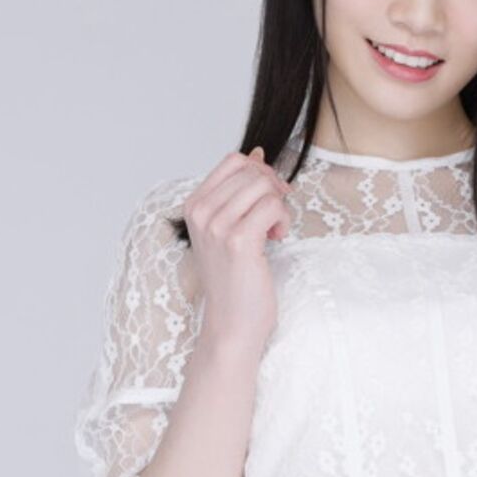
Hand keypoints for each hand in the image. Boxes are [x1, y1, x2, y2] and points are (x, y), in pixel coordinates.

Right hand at [183, 145, 296, 359]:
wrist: (231, 324)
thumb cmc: (234, 279)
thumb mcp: (229, 229)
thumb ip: (239, 192)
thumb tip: (258, 152)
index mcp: (194, 205)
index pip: (234, 161)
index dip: (261, 172)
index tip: (270, 197)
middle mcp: (201, 212)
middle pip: (251, 171)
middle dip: (274, 189)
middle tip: (277, 217)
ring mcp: (217, 226)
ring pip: (264, 186)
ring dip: (279, 205)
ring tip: (275, 230)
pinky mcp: (238, 241)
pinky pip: (272, 206)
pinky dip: (282, 220)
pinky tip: (277, 239)